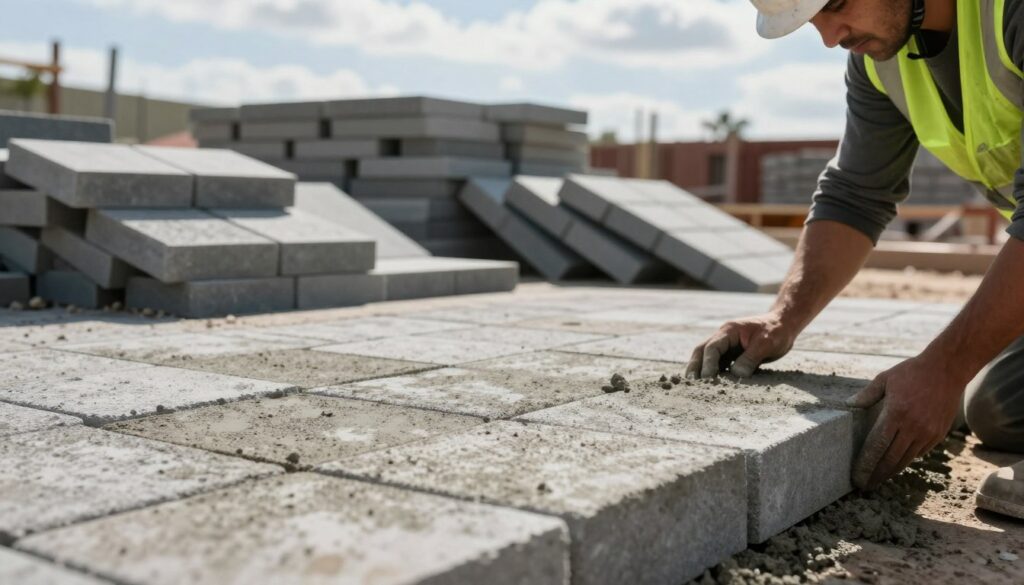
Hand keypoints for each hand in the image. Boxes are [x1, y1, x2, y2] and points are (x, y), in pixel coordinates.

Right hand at [686, 313, 797, 378]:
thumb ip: (750, 358)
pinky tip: (710, 384)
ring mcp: (727, 345)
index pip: (712, 347)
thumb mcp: (766, 343)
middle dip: (695, 366)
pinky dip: (712, 372)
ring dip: (700, 369)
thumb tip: (736, 374)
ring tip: (695, 386)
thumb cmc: (777, 331)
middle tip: (690, 383)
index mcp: (729, 330)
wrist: (785, 325)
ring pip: (707, 357)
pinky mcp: (732, 353)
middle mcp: (724, 336)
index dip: (708, 363)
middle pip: (702, 350)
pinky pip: (718, 362)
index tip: (708, 378)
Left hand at [848, 354, 964, 489]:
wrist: (947, 370)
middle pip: (891, 458)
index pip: (877, 446)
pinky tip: (896, 464)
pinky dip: (906, 460)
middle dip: (876, 474)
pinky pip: (919, 453)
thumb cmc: (912, 372)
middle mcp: (913, 426)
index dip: (866, 464)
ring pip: (906, 459)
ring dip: (891, 471)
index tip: (857, 476)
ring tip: (878, 479)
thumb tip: (849, 404)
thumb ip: (866, 395)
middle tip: (864, 486)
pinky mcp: (938, 434)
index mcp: (896, 413)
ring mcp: (928, 432)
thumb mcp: (885, 379)